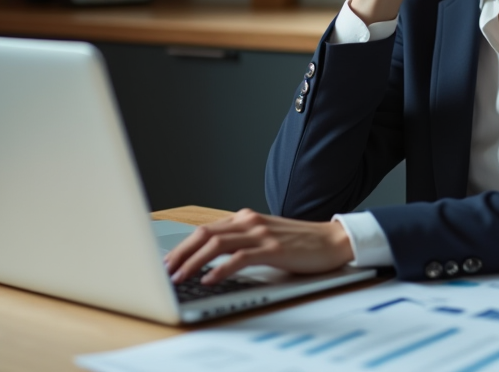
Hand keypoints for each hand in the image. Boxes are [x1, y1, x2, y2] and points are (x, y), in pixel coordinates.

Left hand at [164, 209, 354, 284]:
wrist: (333, 241)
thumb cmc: (300, 243)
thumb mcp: (266, 238)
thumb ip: (242, 243)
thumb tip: (212, 261)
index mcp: (246, 218)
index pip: (205, 230)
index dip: (182, 246)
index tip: (167, 261)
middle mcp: (250, 221)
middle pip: (204, 234)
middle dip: (180, 253)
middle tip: (164, 271)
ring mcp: (261, 234)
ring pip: (216, 245)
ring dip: (193, 262)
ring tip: (180, 278)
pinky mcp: (273, 248)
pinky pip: (239, 258)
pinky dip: (220, 269)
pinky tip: (209, 280)